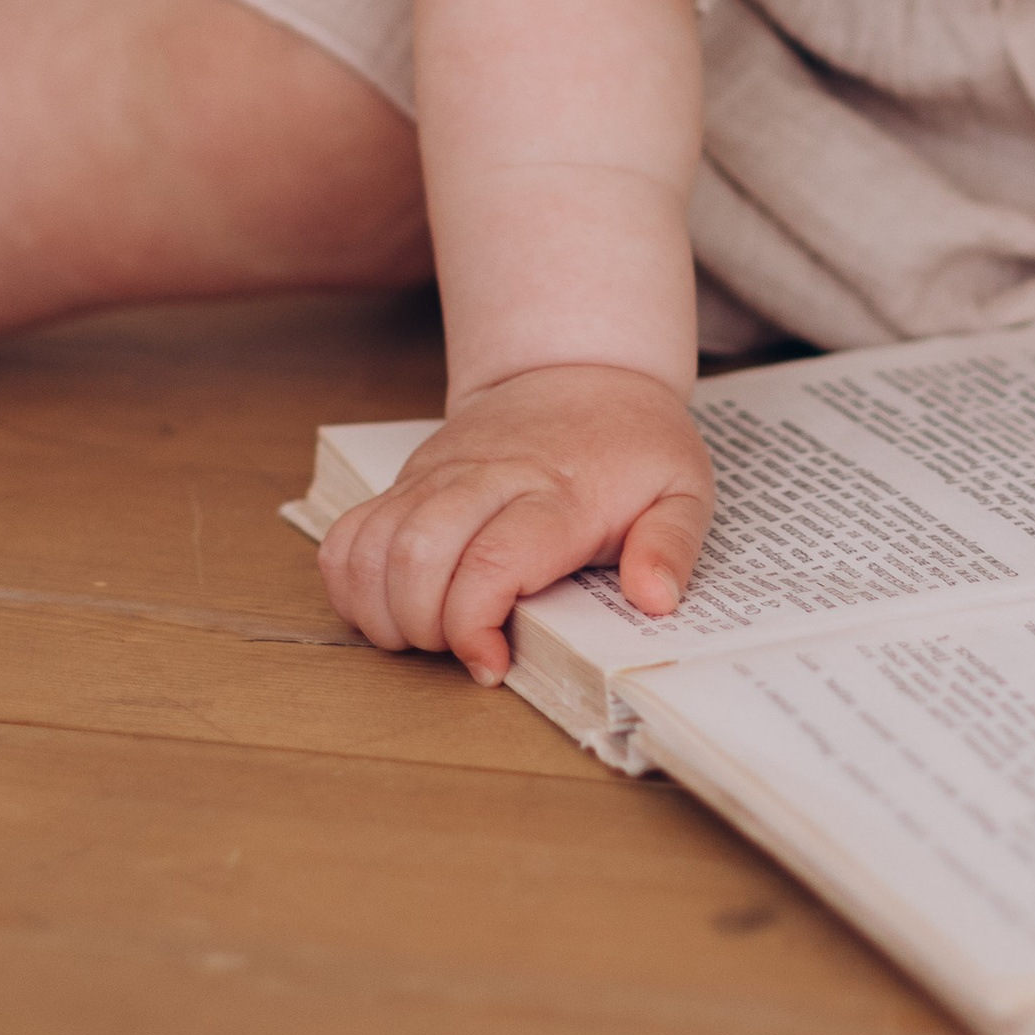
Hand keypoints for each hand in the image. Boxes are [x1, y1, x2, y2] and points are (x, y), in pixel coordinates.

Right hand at [318, 364, 712, 684]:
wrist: (580, 369)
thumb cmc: (632, 441)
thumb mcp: (684, 488)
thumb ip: (671, 546)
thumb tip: (654, 601)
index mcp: (557, 494)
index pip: (493, 562)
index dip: (474, 626)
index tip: (490, 665)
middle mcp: (486, 479)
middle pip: (418, 554)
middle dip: (424, 626)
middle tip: (459, 651)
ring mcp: (438, 476)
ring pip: (373, 543)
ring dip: (382, 609)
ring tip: (421, 637)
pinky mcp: (410, 478)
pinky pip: (352, 530)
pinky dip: (350, 581)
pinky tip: (384, 609)